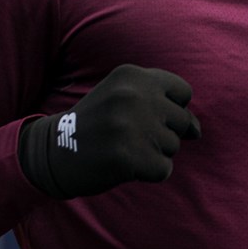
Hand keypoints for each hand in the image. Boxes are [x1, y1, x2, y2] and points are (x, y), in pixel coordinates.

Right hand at [17, 65, 199, 199]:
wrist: (50, 152)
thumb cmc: (94, 126)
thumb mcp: (123, 99)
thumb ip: (164, 105)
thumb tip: (197, 132)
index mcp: (131, 75)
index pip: (182, 92)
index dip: (167, 109)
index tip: (141, 115)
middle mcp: (132, 96)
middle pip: (181, 121)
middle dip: (160, 133)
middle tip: (125, 135)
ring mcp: (130, 127)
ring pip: (173, 146)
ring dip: (151, 153)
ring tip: (120, 148)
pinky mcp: (128, 157)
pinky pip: (163, 169)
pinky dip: (147, 173)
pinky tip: (122, 165)